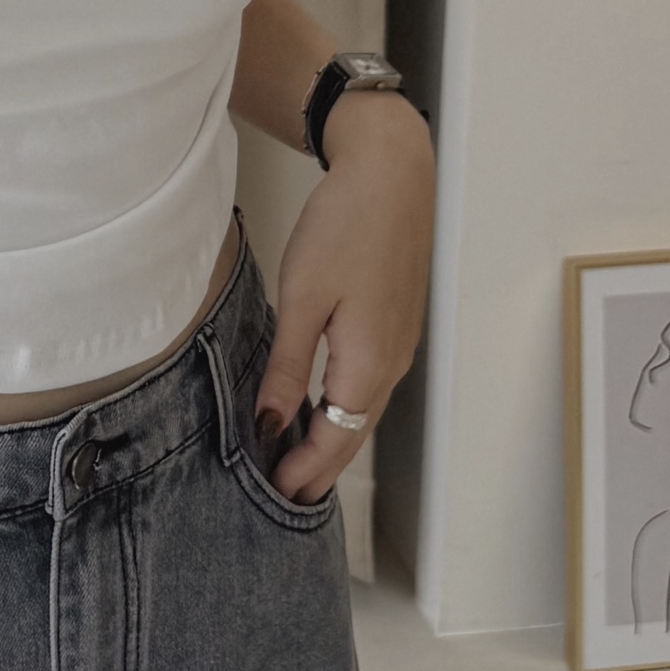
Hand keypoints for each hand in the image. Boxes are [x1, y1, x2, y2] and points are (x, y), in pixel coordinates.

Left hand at [256, 92, 434, 503]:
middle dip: (319, 469)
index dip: (305, 471)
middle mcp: (392, 362)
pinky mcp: (395, 327)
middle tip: (283, 497)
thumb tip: (271, 423)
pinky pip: (368, 387)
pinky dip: (343, 413)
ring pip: (363, 412)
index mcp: (369, 362)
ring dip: (332, 443)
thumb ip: (288, 367)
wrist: (392, 173)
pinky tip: (320, 414)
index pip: (336, 438)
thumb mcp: (303, 298)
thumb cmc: (346, 225)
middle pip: (354, 433)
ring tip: (296, 466)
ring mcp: (398, 345)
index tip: (275, 494)